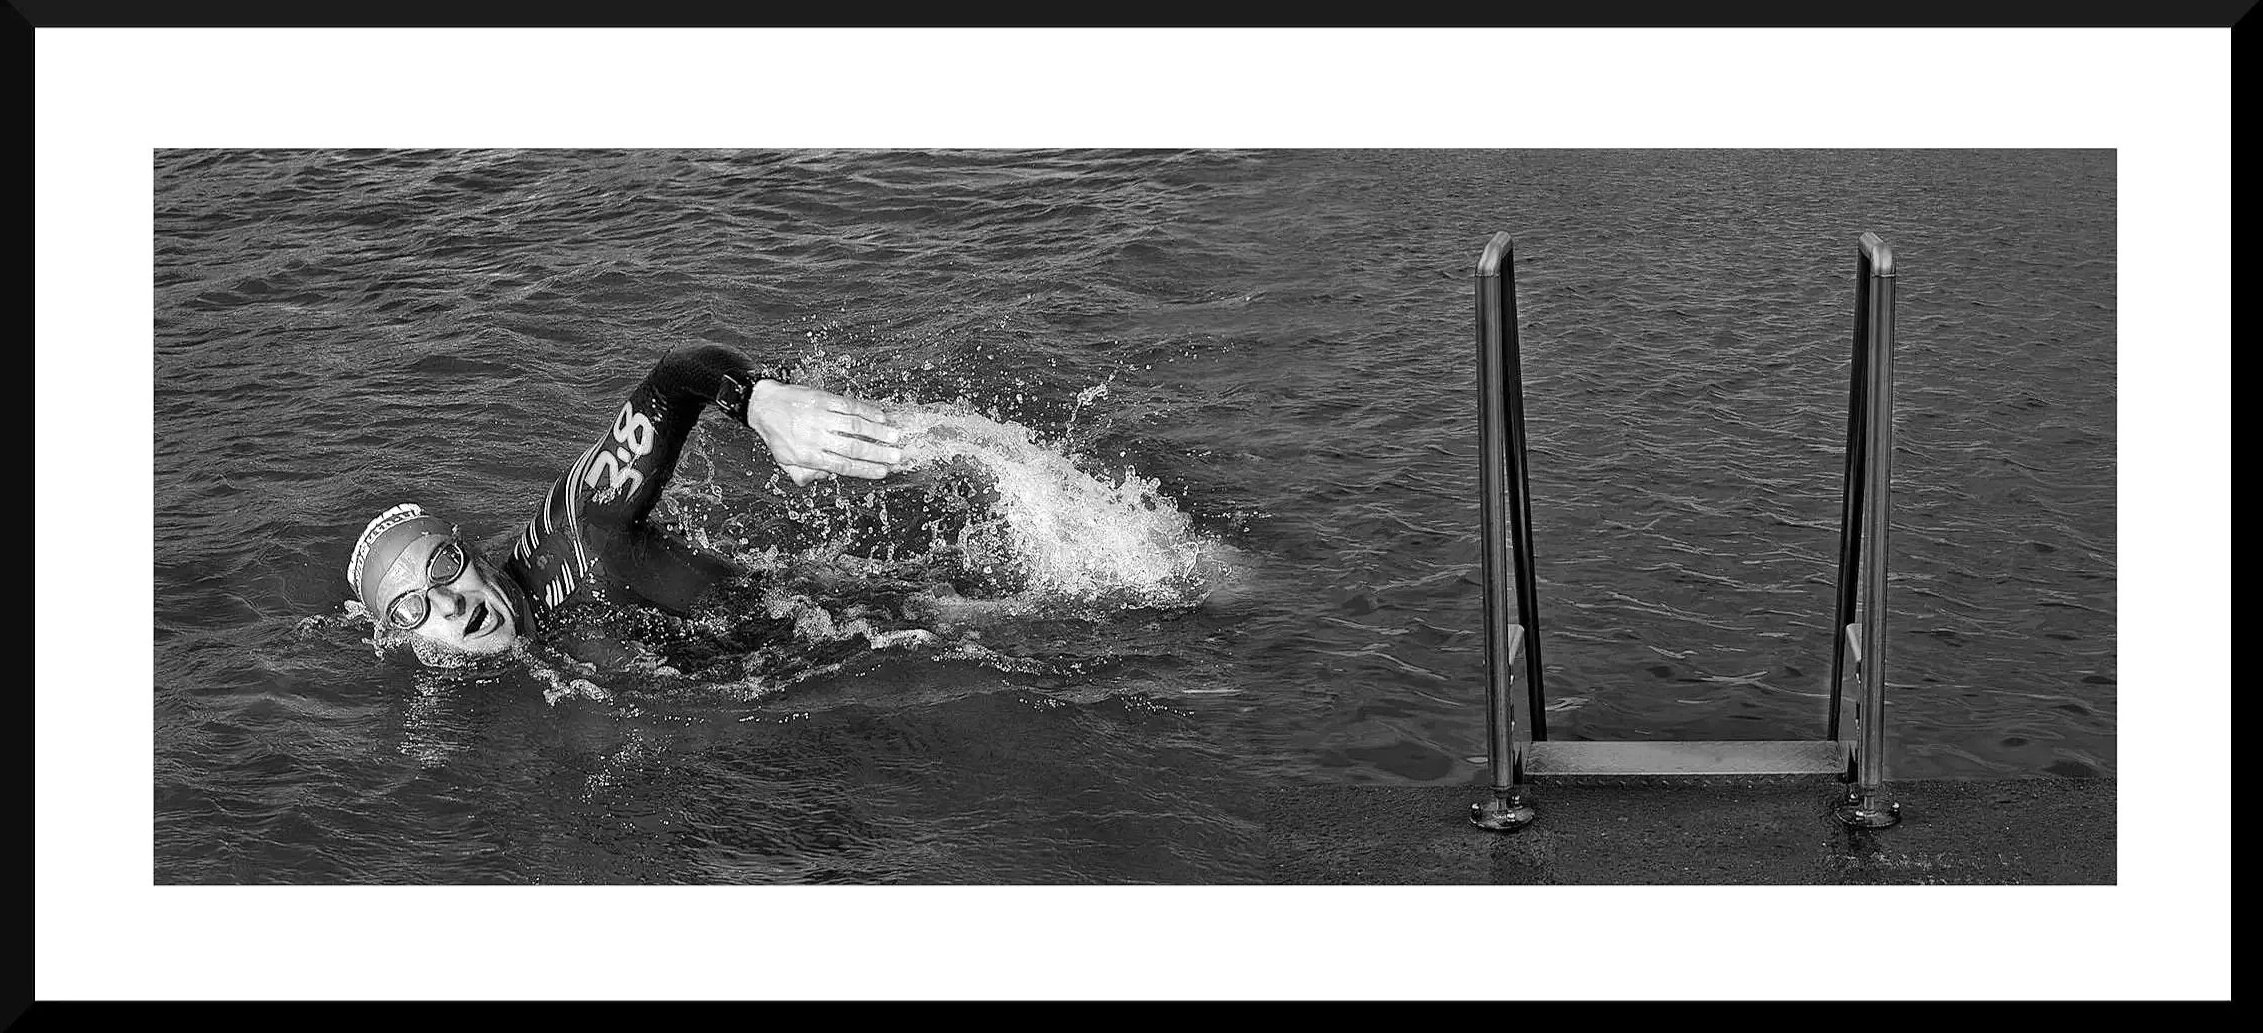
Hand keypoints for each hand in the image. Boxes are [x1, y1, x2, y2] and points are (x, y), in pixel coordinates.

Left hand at [746, 381, 903, 482]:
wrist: (763, 405)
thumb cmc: (777, 435)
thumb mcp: (786, 462)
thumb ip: (806, 474)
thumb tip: (828, 477)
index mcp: (808, 456)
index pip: (842, 465)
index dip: (865, 469)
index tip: (884, 472)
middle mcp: (815, 437)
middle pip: (851, 447)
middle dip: (877, 452)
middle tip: (897, 456)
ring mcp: (819, 416)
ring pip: (853, 425)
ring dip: (876, 431)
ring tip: (895, 436)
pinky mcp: (821, 399)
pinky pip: (847, 405)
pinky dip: (866, 410)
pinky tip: (880, 416)